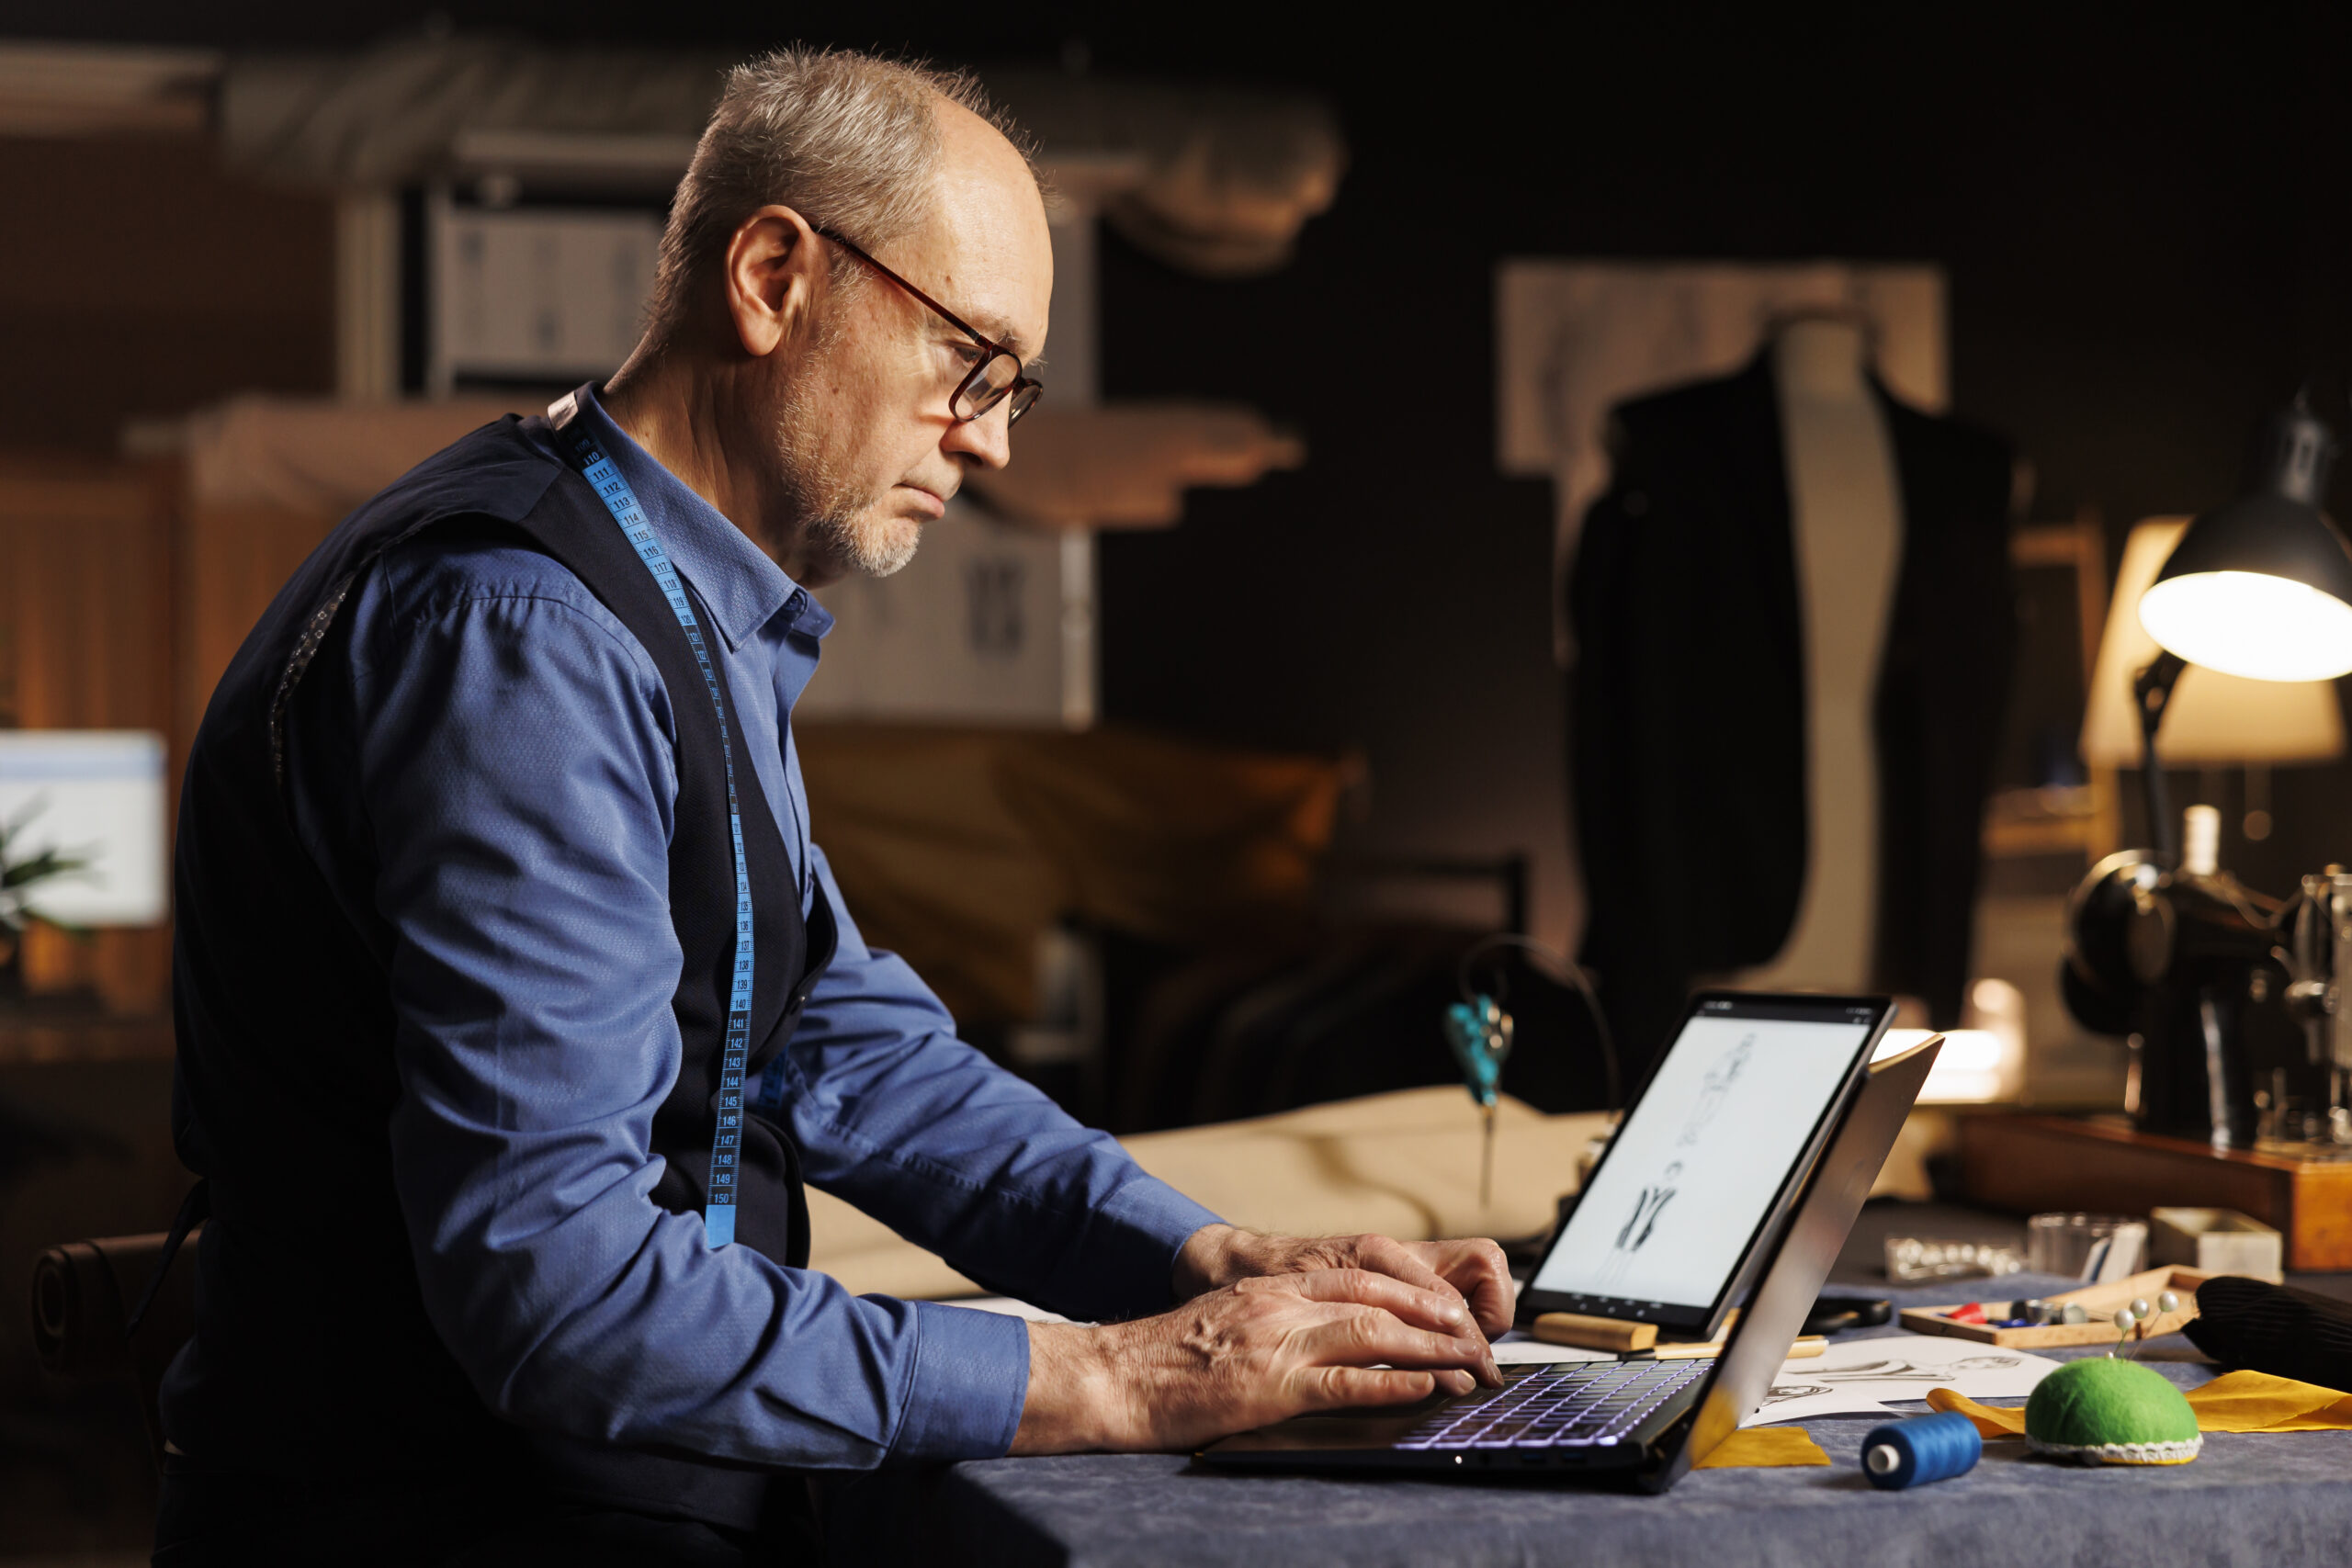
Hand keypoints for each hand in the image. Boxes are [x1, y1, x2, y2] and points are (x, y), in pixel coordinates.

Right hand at [1010, 1267, 1501, 1454]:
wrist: (1114, 1374)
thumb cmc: (1163, 1358)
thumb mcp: (1225, 1319)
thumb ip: (1271, 1317)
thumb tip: (1317, 1336)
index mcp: (1272, 1285)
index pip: (1362, 1275)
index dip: (1415, 1292)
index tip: (1451, 1311)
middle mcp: (1282, 1303)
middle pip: (1381, 1299)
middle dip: (1437, 1321)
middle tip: (1478, 1343)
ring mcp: (1278, 1341)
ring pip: (1375, 1333)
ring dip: (1431, 1350)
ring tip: (1471, 1367)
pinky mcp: (1271, 1385)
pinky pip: (1346, 1380)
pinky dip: (1393, 1383)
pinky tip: (1425, 1388)